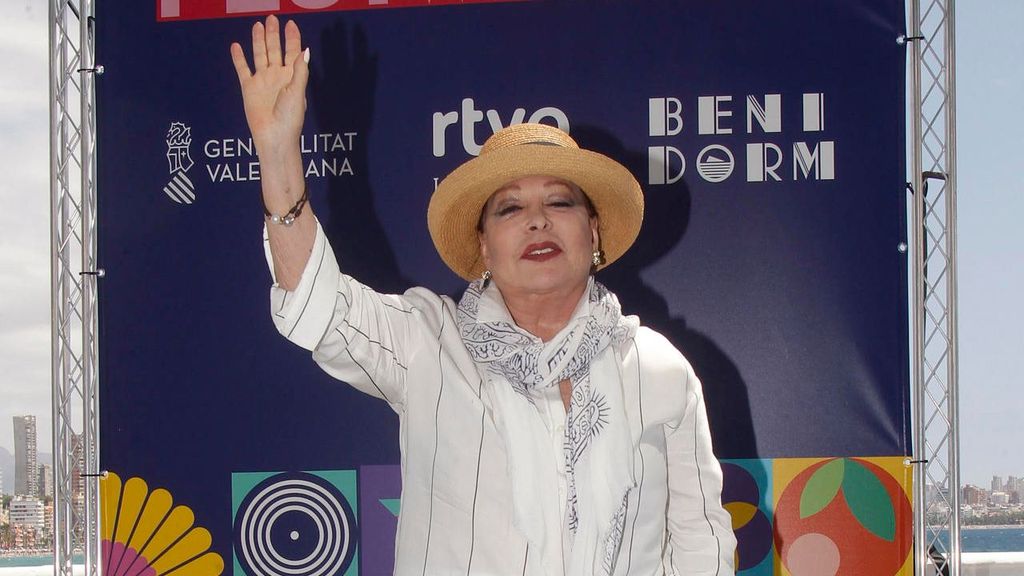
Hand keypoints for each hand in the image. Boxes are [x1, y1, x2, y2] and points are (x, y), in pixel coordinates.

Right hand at [230, 15, 308, 166]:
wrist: (274, 137)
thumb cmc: (290, 118)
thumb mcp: (298, 92)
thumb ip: (300, 71)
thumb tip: (305, 49)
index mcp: (292, 77)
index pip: (292, 52)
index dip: (292, 38)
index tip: (290, 23)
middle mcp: (277, 76)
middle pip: (275, 50)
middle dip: (273, 34)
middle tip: (272, 18)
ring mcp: (262, 81)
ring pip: (259, 55)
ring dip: (258, 41)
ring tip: (257, 25)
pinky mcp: (248, 88)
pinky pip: (242, 69)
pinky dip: (239, 58)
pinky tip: (236, 46)